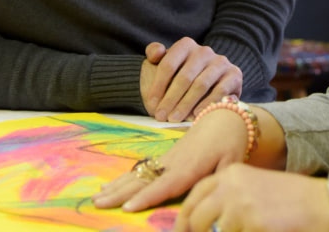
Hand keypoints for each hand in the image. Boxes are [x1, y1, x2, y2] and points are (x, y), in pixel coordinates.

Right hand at [92, 104, 248, 211]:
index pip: (165, 185)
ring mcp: (165, 159)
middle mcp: (172, 163)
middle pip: (143, 180)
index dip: (146, 197)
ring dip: (115, 187)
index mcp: (190, 167)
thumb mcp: (231, 164)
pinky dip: (122, 178)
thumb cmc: (230, 145)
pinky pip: (139, 169)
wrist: (224, 119)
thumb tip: (206, 200)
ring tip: (96, 197)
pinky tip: (108, 186)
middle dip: (119, 194)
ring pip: (136, 174)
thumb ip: (217, 182)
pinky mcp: (163, 158)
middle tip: (98, 204)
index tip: (128, 208)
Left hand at [141, 38, 241, 121]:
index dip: (158, 86)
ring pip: (200, 85)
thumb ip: (154, 53)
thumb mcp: (166, 62)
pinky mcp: (234, 75)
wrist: (210, 84)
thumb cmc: (181, 75)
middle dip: (171, 98)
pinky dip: (206, 104)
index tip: (151, 104)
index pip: (168, 64)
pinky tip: (196, 115)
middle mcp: (205, 51)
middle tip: (161, 116)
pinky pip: (220, 91)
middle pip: (184, 76)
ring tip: (175, 118)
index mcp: (186, 45)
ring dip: (186, 104)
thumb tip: (156, 53)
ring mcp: (221, 62)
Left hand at [173, 165, 328, 231]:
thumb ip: (229, 200)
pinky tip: (261, 230)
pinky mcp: (252, 224)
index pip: (196, 195)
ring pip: (215, 231)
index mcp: (232, 173)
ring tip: (247, 229)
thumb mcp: (255, 189)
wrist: (323, 204)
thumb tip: (204, 221)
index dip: (186, 216)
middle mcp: (231, 185)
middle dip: (194, 231)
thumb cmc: (291, 200)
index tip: (181, 231)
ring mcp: (240, 205)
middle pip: (196, 216)